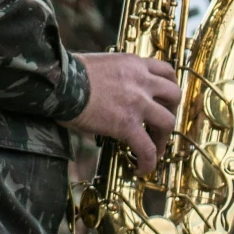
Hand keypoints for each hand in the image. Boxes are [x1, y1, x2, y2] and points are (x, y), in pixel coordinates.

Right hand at [68, 52, 181, 174]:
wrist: (59, 83)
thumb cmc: (68, 73)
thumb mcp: (99, 64)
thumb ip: (114, 74)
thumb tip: (108, 88)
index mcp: (133, 64)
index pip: (165, 71)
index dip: (169, 86)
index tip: (164, 98)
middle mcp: (141, 81)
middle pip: (174, 95)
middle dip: (171, 111)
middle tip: (161, 122)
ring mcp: (137, 103)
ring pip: (168, 122)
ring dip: (164, 137)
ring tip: (156, 148)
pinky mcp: (127, 124)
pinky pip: (147, 148)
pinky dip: (148, 161)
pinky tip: (141, 169)